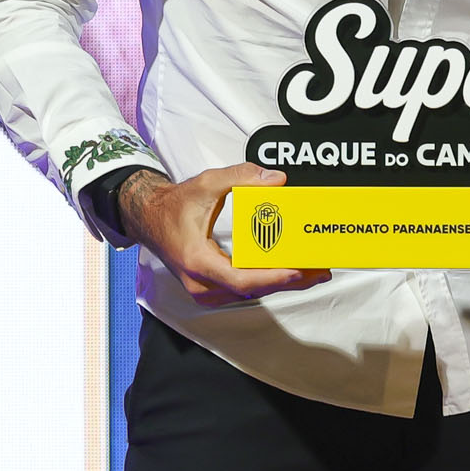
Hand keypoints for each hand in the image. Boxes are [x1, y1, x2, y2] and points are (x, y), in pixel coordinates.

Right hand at [118, 164, 331, 307]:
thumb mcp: (205, 184)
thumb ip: (240, 177)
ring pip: (251, 293)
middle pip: (253, 290)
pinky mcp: (212, 289)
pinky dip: (269, 281)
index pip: (241, 279)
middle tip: (320, 270)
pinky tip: (291, 272)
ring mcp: (206, 291)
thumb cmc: (173, 206)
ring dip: (283, 283)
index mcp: (198, 261)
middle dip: (290, 282)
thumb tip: (275, 179)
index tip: (298, 271)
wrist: (149, 219)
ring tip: (314, 271)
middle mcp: (201, 283)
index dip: (272, 278)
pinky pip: (245, 289)